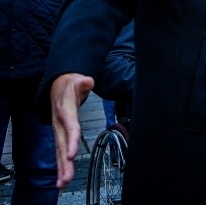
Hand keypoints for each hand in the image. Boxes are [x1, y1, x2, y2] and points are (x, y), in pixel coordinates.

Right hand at [51, 73, 93, 187]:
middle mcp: (60, 124)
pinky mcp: (61, 135)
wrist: (58, 86)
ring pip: (60, 152)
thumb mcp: (76, 80)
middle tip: (66, 179)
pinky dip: (61, 165)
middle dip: (64, 163)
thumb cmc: (70, 85)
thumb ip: (83, 82)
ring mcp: (59, 131)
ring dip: (62, 168)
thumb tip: (88, 81)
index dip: (71, 141)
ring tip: (63, 183)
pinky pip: (61, 152)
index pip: (70, 128)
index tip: (71, 154)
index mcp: (65, 112)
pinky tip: (63, 178)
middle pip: (62, 145)